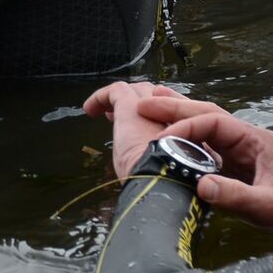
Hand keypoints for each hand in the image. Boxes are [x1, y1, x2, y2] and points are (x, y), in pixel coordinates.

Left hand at [82, 81, 228, 181]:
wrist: (161, 178)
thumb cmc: (161, 182)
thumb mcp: (162, 168)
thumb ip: (152, 155)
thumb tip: (134, 152)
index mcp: (184, 130)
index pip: (169, 113)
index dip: (149, 114)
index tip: (133, 123)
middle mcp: (172, 113)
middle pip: (154, 98)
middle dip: (135, 103)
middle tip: (114, 116)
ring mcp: (154, 105)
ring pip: (136, 91)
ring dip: (118, 100)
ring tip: (100, 112)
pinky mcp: (131, 104)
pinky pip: (115, 91)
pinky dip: (100, 96)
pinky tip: (88, 110)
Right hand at [150, 105, 272, 233]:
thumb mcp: (268, 207)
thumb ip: (237, 196)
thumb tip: (201, 186)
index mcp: (257, 140)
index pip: (216, 122)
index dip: (187, 127)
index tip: (162, 139)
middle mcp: (247, 139)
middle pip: (207, 113)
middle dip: (176, 107)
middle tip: (143, 102)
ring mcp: (240, 149)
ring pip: (205, 123)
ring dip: (179, 114)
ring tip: (149, 102)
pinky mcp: (234, 163)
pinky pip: (206, 142)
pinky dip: (185, 134)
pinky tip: (168, 133)